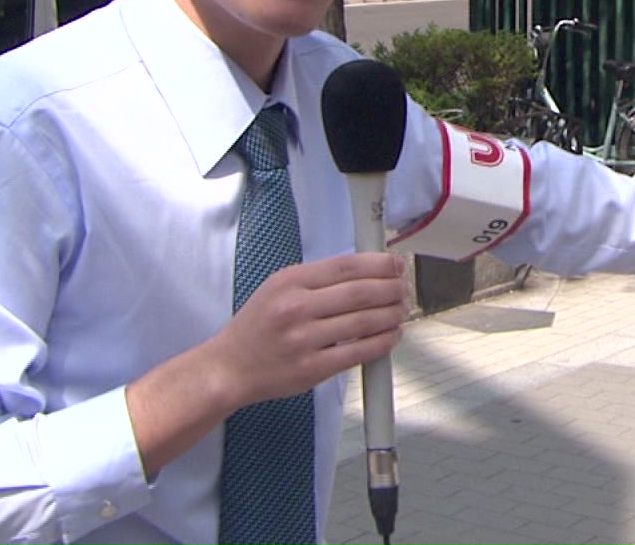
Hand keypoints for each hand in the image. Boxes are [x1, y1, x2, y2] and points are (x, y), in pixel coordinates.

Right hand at [128, 252, 407, 475]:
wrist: (229, 368)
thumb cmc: (257, 326)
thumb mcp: (277, 288)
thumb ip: (316, 279)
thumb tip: (365, 272)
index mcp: (289, 282)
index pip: (346, 266)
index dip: (379, 264)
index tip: (397, 265)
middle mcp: (296, 308)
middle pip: (360, 292)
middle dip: (391, 289)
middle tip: (405, 289)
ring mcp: (304, 340)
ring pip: (363, 322)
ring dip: (391, 315)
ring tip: (403, 310)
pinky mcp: (312, 369)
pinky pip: (357, 353)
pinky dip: (381, 342)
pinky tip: (392, 335)